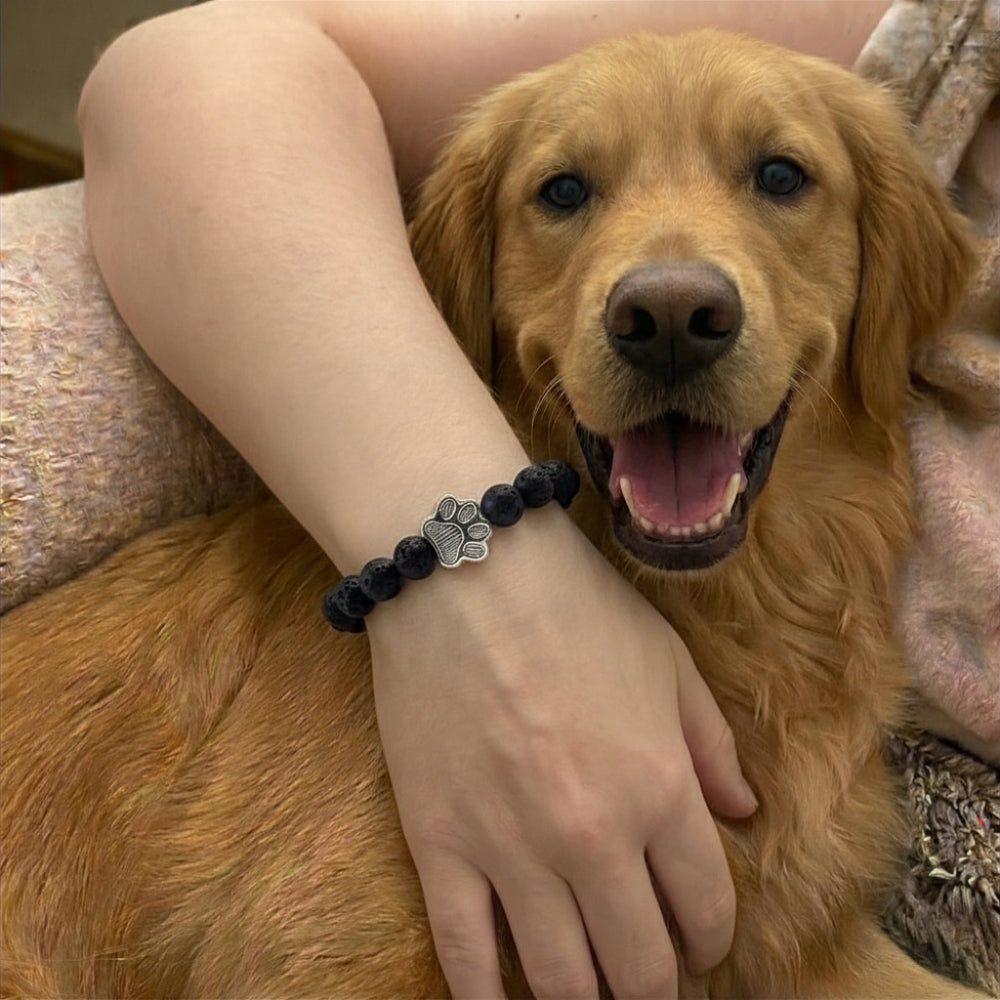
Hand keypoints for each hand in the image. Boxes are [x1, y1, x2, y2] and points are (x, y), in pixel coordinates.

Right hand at [369, 507, 755, 999]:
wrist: (463, 570)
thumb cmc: (573, 606)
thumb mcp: (667, 662)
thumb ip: (711, 746)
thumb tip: (744, 815)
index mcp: (661, 790)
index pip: (705, 909)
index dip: (710, 941)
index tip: (700, 948)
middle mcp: (595, 839)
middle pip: (640, 966)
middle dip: (656, 989)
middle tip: (651, 985)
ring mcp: (511, 851)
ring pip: (561, 980)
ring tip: (594, 997)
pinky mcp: (440, 846)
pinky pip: (466, 955)